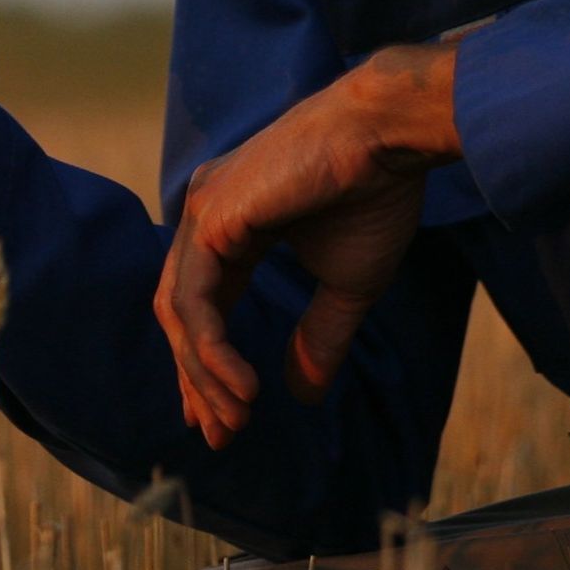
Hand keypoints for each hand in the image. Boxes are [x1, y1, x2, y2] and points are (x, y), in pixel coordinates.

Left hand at [153, 41, 458, 446]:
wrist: (388, 136)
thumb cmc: (374, 194)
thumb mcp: (347, 285)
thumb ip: (318, 337)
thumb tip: (302, 396)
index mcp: (231, 226)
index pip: (203, 306)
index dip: (208, 365)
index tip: (225, 417)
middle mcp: (206, 216)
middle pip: (181, 314)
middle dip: (198, 380)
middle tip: (222, 433)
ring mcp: (202, 212)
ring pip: (181, 313)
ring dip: (205, 376)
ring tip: (236, 419)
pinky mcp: (211, 217)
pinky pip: (196, 300)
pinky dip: (212, 350)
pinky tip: (242, 386)